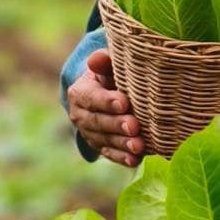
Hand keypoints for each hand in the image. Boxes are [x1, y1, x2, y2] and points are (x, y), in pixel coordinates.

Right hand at [67, 49, 144, 166]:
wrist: (106, 92)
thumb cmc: (111, 74)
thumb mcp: (107, 65)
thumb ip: (103, 61)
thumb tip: (96, 59)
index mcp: (80, 92)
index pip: (91, 97)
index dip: (106, 101)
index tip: (124, 102)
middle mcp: (80, 115)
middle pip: (98, 121)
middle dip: (117, 125)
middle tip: (134, 126)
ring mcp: (89, 133)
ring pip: (105, 140)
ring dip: (122, 144)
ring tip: (139, 146)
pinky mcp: (100, 146)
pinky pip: (109, 154)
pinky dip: (122, 158)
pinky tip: (135, 160)